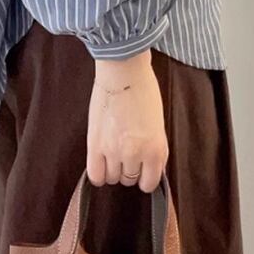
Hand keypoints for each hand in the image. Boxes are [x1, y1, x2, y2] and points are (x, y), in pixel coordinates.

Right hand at [86, 50, 167, 193]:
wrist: (123, 71)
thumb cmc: (143, 88)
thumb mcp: (158, 123)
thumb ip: (154, 146)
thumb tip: (149, 163)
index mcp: (156, 149)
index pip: (150, 182)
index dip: (145, 177)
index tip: (142, 170)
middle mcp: (136, 155)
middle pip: (129, 179)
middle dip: (128, 169)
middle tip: (126, 154)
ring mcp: (114, 151)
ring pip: (112, 178)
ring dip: (113, 169)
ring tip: (112, 153)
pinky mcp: (95, 144)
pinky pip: (95, 175)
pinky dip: (98, 174)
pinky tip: (100, 162)